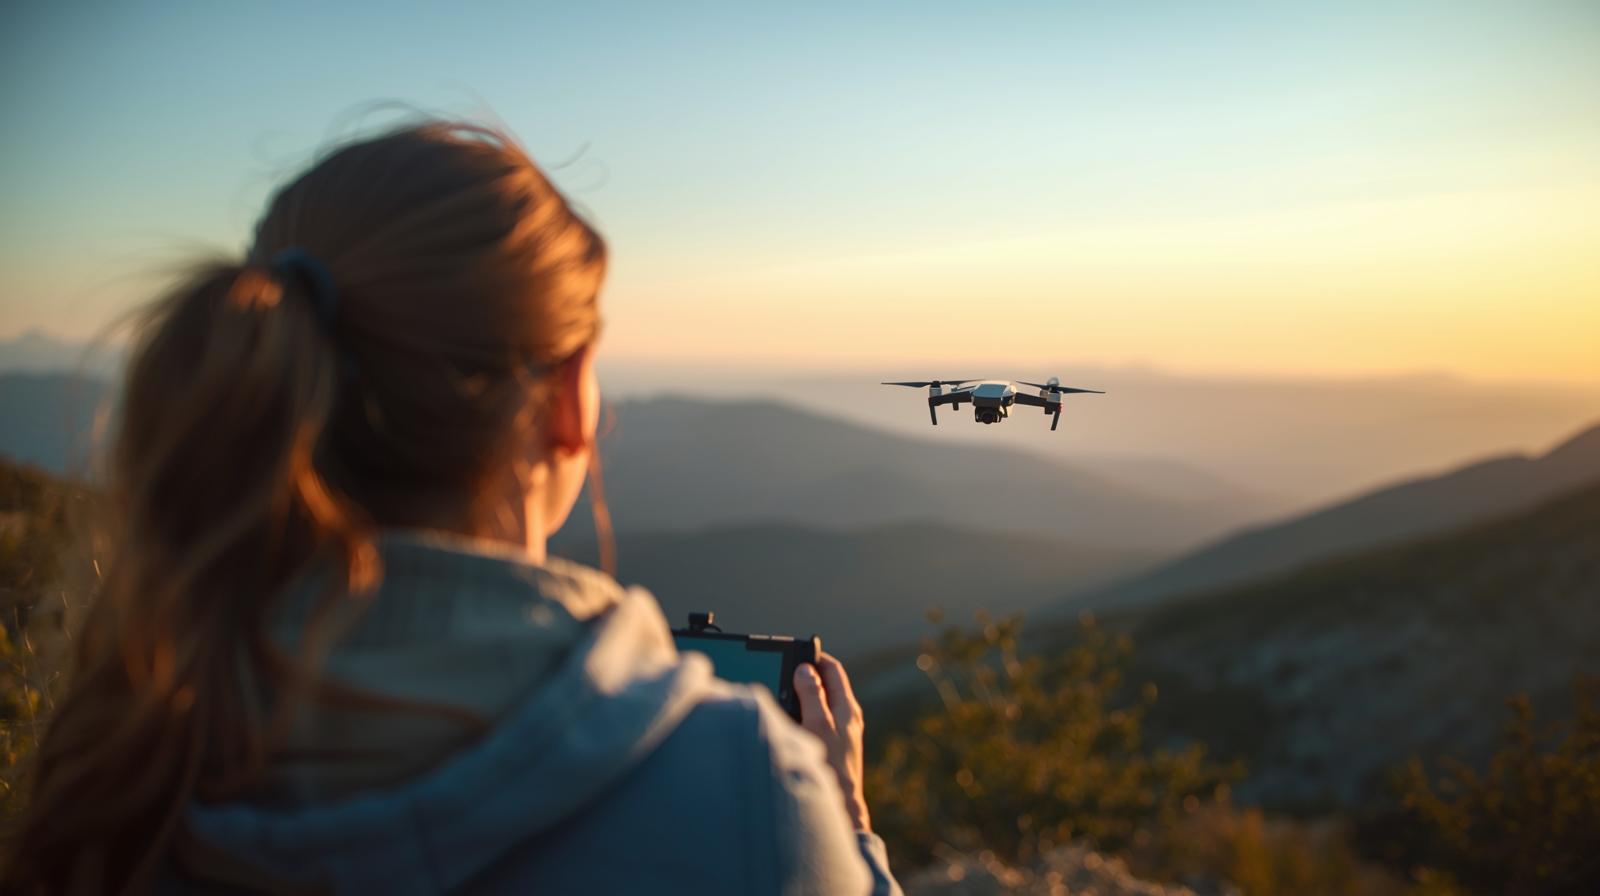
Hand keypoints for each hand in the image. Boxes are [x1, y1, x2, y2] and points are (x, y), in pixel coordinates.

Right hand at [793, 653, 871, 831]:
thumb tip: (805, 670)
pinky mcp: (833, 747)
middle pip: (827, 685)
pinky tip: (791, 725)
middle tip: (784, 673)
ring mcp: (841, 733)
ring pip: (821, 704)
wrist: (842, 805)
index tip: (797, 654)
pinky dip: (804, 716)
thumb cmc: (830, 765)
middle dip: (807, 676)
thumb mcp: (817, 724)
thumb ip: (812, 695)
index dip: (816, 658)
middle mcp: (847, 718)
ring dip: (804, 697)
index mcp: (847, 707)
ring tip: (784, 696)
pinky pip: (818, 722)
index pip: (833, 670)